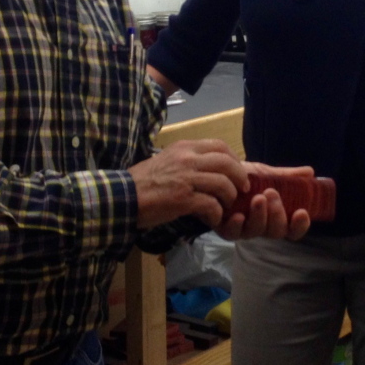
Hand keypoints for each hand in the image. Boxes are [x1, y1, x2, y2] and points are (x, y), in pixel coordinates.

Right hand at [129, 138, 245, 228]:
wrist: (124, 196)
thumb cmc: (144, 181)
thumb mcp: (168, 160)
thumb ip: (190, 160)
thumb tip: (212, 168)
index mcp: (185, 147)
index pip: (220, 146)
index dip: (234, 159)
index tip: (238, 172)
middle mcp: (188, 158)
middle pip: (227, 163)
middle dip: (239, 177)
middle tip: (241, 190)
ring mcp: (186, 178)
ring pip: (223, 184)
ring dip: (230, 197)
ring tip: (226, 206)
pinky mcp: (183, 199)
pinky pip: (212, 204)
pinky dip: (217, 214)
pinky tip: (212, 219)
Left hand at [215, 162, 312, 240]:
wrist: (220, 172)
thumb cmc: (247, 178)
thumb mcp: (268, 175)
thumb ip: (287, 176)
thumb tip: (310, 172)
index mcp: (276, 217)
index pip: (293, 229)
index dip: (300, 225)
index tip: (302, 212)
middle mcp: (262, 226)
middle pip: (276, 231)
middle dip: (277, 214)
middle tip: (272, 193)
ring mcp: (243, 229)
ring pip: (255, 232)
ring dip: (259, 216)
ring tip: (258, 198)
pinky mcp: (224, 228)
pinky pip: (232, 234)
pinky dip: (236, 226)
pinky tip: (238, 215)